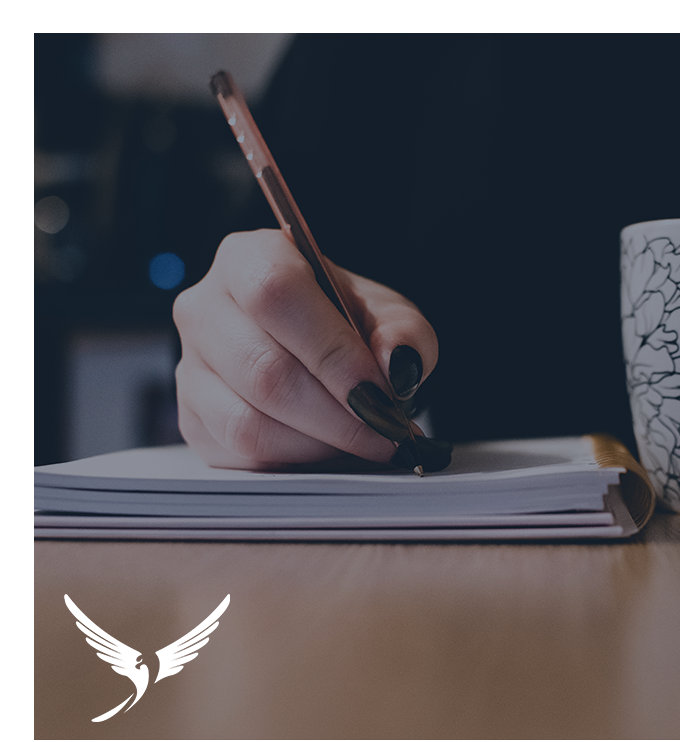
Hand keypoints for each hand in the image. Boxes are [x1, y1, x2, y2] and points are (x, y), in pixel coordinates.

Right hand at [173, 229, 438, 469]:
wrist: (317, 350)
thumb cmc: (348, 324)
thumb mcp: (389, 316)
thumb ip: (404, 334)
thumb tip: (396, 364)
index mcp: (249, 259)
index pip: (275, 295)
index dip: (331, 351)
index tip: (380, 392)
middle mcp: (204, 308)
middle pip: (264, 370)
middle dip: (338, 415)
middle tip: (387, 432)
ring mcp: (189, 366)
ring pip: (248, 421)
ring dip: (319, 443)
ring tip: (364, 441)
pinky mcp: (191, 419)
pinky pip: (240, 453)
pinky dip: (295, 460)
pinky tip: (329, 448)